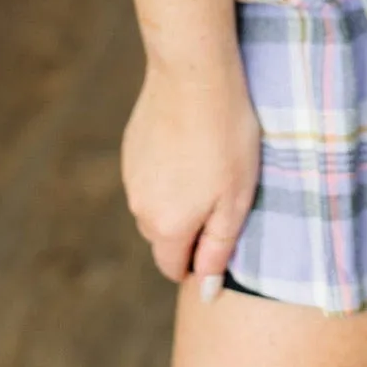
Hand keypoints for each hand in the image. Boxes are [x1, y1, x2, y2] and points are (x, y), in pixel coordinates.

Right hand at [121, 50, 260, 297]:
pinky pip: (150, 174)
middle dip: (189, 229)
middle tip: (224, 193)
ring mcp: (131, 176)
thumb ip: (218, 250)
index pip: (174, 268)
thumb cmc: (226, 137)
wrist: (194, 74)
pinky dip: (169, 170)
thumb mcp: (235, 199)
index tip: (224, 233)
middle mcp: (139, 208)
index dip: (200, 261)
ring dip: (178, 197)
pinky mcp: (131, 147)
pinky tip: (192, 143)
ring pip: (155, 205)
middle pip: (163, 237)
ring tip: (210, 163)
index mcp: (166, 227)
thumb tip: (206, 292)